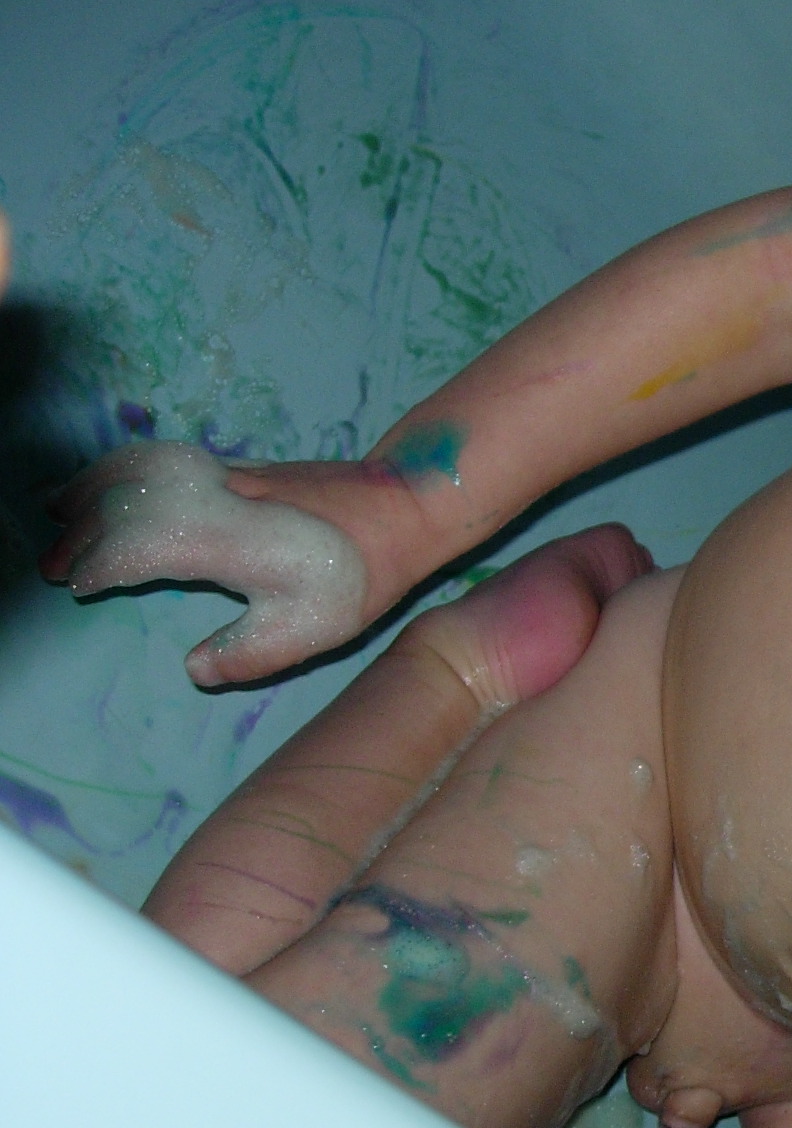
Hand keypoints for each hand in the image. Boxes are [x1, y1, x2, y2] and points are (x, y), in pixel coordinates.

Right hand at [43, 447, 430, 684]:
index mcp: (224, 537)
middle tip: (52, 566)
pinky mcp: (233, 464)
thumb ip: (247, 654)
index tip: (73, 587)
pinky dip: (118, 468)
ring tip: (56, 511)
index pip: (135, 543)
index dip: (98, 565)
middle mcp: (213, 495)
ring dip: (90, 488)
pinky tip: (107, 482)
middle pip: (124, 501)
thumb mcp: (309, 628)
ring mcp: (223, 472)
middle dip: (81, 532)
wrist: (403, 504)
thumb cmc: (358, 572)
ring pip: (136, 467)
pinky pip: (158, 458)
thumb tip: (193, 670)